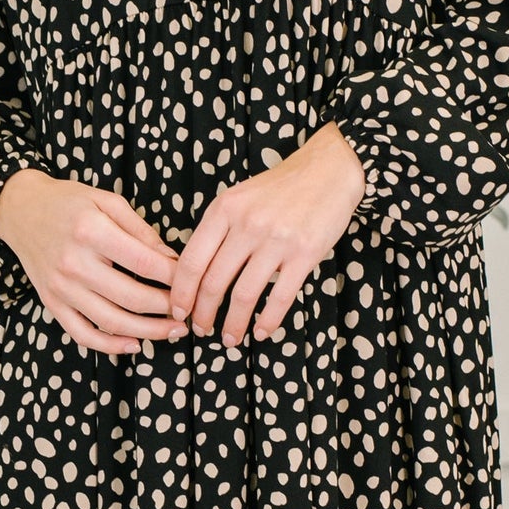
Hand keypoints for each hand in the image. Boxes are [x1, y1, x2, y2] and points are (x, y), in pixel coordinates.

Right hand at [0, 169, 187, 357]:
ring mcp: (61, 288)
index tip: (194, 282)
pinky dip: (110, 346)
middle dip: (168, 308)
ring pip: (112, 322)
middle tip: (190, 311)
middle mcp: (74, 263)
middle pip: (132, 297)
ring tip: (173, 332)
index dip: (175, 277)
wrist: (21, 211)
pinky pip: (83, 334)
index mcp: (92, 231)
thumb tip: (173, 260)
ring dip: (148, 332)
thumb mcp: (108, 201)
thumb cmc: (70, 203)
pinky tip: (135, 345)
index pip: (145, 263)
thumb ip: (141, 231)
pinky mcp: (52, 303)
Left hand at [170, 124, 367, 343]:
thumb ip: (218, 230)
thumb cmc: (281, 188)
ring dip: (233, 323)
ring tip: (230, 338)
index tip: (179, 310)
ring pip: (245, 294)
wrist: (329, 170)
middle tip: (201, 330)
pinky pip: (280, 296)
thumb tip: (196, 273)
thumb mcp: (239, 198)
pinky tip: (261, 332)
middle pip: (214, 282)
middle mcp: (247, 224)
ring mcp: (277, 239)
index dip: (181, 292)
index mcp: (224, 210)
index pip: (192, 260)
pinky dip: (268, 320)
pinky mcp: (305, 253)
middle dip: (203, 313)